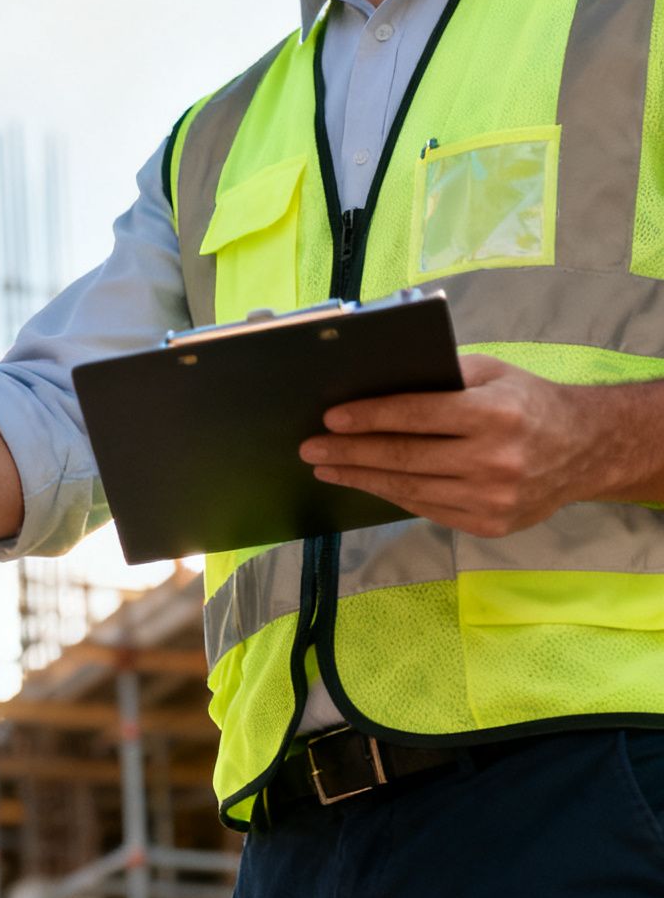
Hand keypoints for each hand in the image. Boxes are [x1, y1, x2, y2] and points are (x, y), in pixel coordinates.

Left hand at [300, 354, 597, 538]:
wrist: (586, 449)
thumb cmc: (528, 402)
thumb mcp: (493, 373)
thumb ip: (441, 376)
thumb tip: (375, 382)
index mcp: (495, 414)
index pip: (416, 415)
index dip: (368, 417)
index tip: (330, 419)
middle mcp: (495, 459)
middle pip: (404, 457)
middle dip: (349, 452)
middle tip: (310, 448)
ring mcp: (493, 498)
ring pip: (408, 488)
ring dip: (360, 478)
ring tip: (327, 468)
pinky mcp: (489, 524)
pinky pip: (425, 508)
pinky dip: (390, 494)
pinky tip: (365, 482)